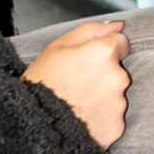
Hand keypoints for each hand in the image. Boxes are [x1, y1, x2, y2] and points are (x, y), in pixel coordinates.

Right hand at [24, 20, 130, 148]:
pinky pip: (112, 117)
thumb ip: (91, 31)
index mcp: (104, 53)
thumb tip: (117, 25)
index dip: (104, 50)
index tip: (90, 61)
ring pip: (116, 95)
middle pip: (118, 71)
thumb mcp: (57, 47)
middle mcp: (117, 77)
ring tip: (76, 104)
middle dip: (103, 75)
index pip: (122, 43)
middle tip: (76, 84)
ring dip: (102, 98)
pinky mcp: (115, 127)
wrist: (31, 126)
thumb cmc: (40, 84)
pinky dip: (101, 118)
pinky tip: (81, 120)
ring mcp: (118, 104)